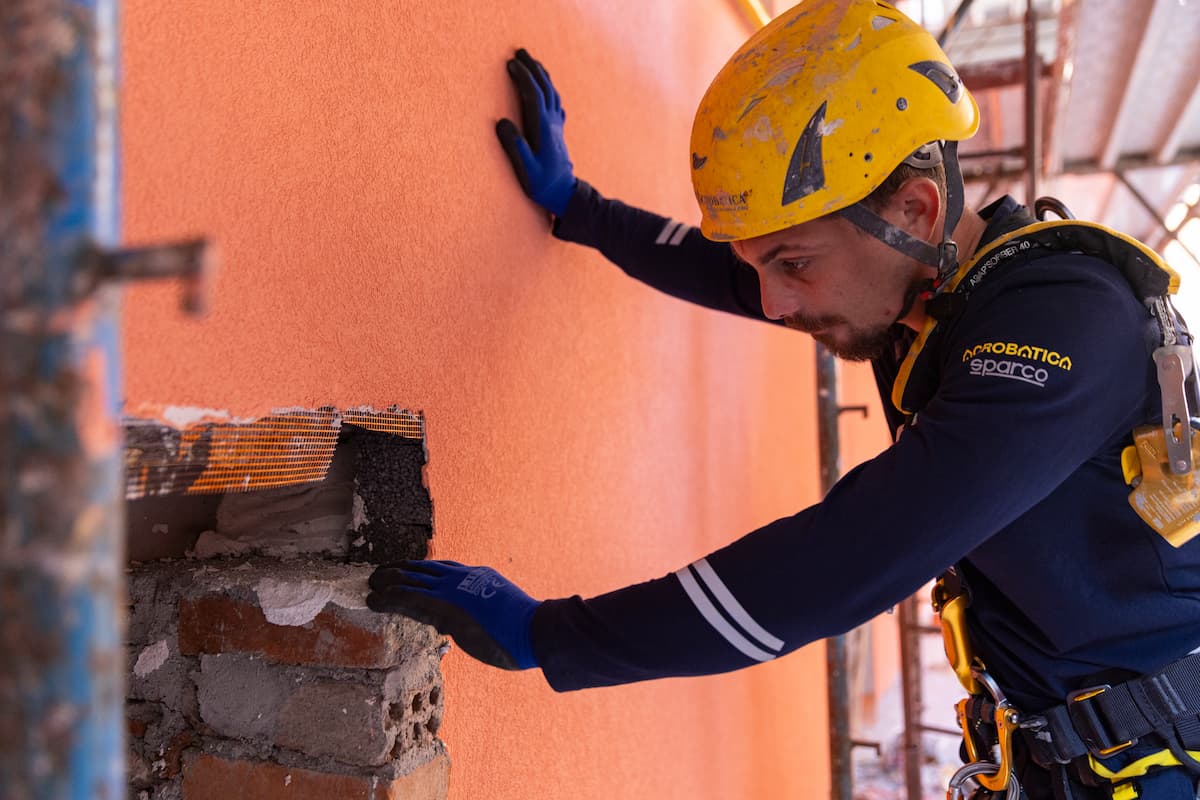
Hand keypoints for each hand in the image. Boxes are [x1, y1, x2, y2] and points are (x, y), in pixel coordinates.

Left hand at [367, 560, 539, 670]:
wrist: (534, 629)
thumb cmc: (527, 630)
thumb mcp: (503, 612)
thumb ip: (485, 613)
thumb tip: (475, 624)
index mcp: (477, 576)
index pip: (441, 568)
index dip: (420, 569)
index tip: (407, 570)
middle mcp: (461, 578)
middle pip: (421, 568)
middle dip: (398, 569)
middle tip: (380, 573)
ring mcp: (451, 591)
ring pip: (409, 579)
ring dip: (386, 581)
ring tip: (370, 583)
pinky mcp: (443, 608)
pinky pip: (408, 598)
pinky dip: (388, 598)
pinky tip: (374, 600)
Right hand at [495, 49, 575, 216]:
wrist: (565, 194)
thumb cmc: (542, 185)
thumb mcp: (526, 171)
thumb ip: (515, 147)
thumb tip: (501, 122)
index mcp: (543, 129)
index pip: (534, 96)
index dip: (523, 78)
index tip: (511, 64)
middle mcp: (552, 123)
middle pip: (545, 88)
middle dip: (532, 68)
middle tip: (520, 52)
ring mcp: (557, 126)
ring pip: (552, 93)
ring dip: (542, 75)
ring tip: (532, 61)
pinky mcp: (558, 131)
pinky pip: (555, 102)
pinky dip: (549, 89)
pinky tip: (546, 87)